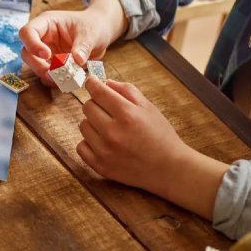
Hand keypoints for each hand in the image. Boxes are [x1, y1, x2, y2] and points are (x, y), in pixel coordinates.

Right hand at [19, 0, 127, 84]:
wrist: (100, 33)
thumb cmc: (93, 25)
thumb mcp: (91, 33)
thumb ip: (83, 46)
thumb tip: (77, 60)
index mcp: (47, 23)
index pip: (27, 32)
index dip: (32, 44)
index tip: (47, 55)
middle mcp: (42, 38)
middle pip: (26, 52)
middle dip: (37, 65)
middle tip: (52, 74)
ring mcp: (46, 53)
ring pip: (34, 66)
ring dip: (45, 75)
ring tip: (63, 80)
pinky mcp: (52, 65)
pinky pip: (47, 76)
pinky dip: (55, 81)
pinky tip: (67, 82)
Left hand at [77, 77, 227, 218]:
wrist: (169, 168)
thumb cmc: (161, 136)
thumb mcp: (149, 108)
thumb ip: (127, 91)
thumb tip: (106, 82)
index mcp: (127, 114)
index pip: (97, 92)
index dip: (92, 83)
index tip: (92, 82)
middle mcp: (113, 132)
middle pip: (87, 107)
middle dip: (96, 104)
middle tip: (108, 110)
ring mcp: (105, 151)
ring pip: (83, 126)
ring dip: (93, 124)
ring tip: (110, 129)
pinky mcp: (100, 166)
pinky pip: (81, 147)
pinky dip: (89, 143)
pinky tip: (103, 143)